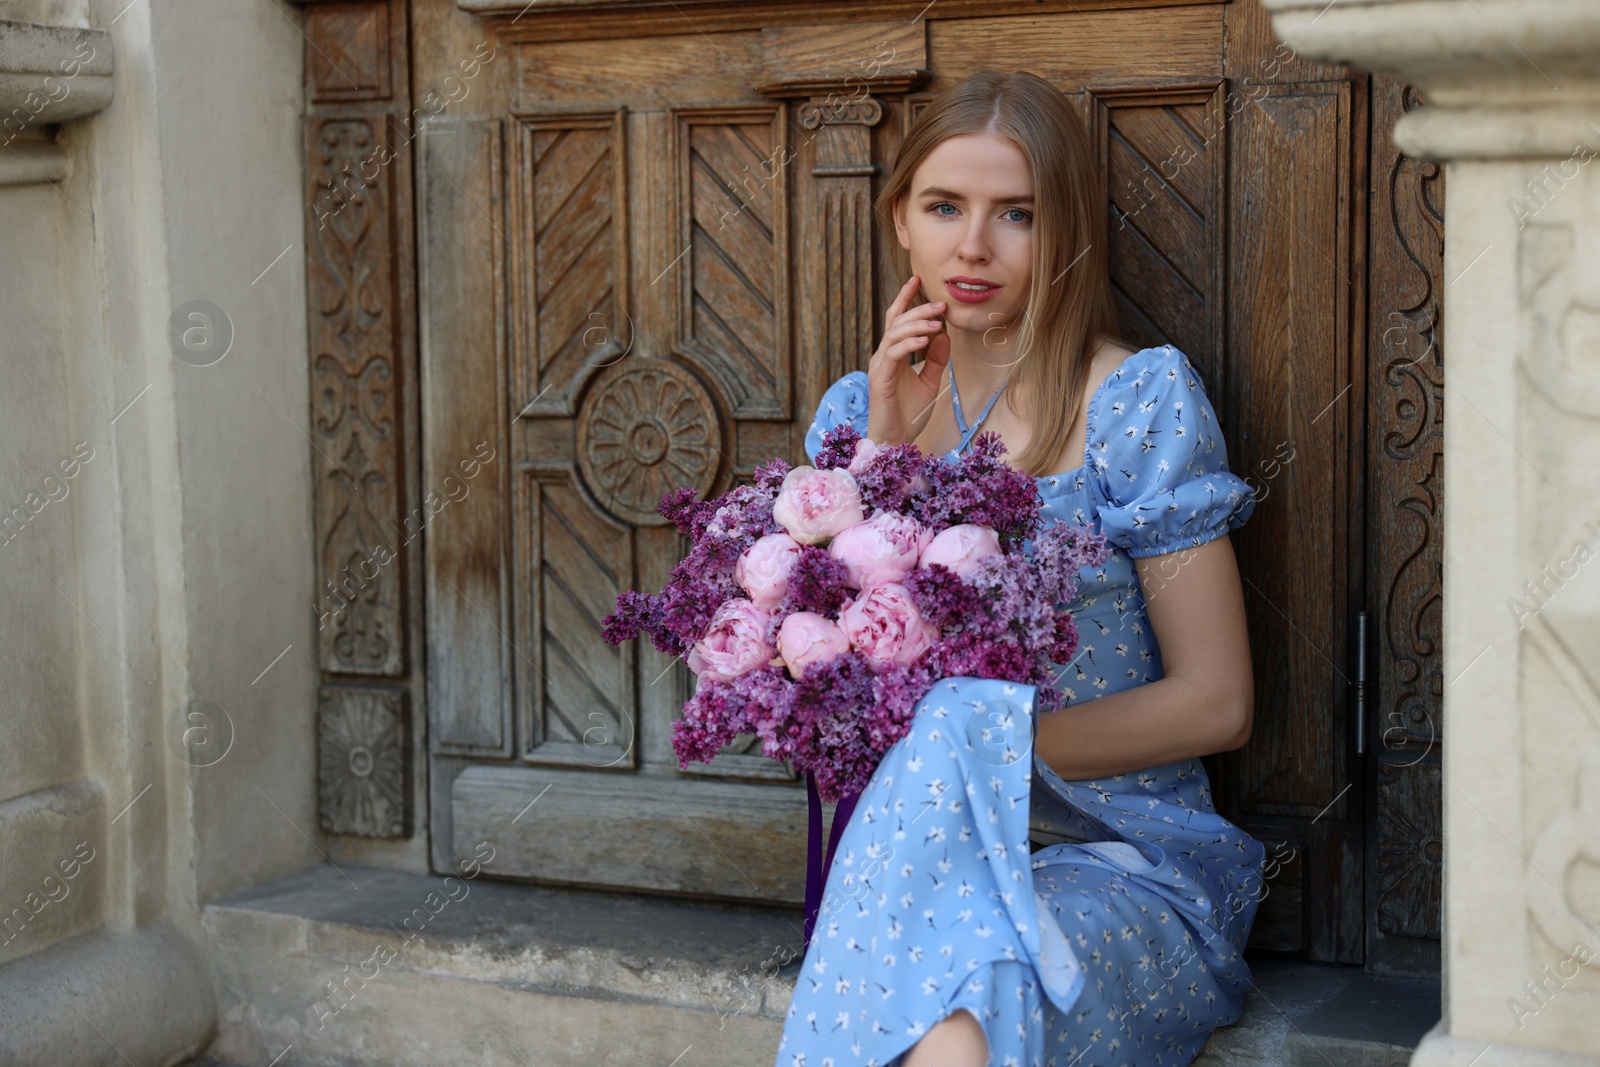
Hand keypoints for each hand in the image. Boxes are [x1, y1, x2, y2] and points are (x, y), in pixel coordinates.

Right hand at [866, 275, 949, 445]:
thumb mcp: (930, 381)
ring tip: (938, 322)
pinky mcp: (880, 378)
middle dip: (918, 309)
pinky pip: (894, 353)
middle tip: (941, 304)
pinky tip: (926, 340)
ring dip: (917, 324)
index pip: (897, 320)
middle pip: (897, 322)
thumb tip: (944, 336)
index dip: (905, 298)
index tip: (917, 279)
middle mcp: (883, 356)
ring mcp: (879, 366)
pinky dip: (910, 344)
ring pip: (895, 334)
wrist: (896, 440)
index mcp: (893, 355)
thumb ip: (935, 359)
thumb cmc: (909, 414)